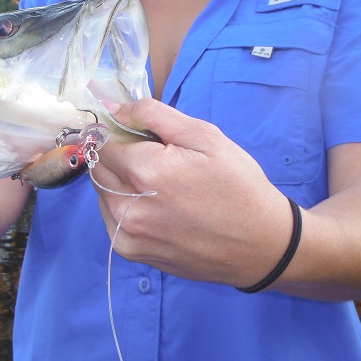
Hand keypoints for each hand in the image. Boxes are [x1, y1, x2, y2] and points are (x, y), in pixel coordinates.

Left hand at [92, 99, 294, 287]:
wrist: (260, 244)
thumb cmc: (237, 184)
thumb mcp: (205, 136)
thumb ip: (153, 115)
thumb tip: (113, 108)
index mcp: (146, 171)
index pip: (106, 140)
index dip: (121, 132)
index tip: (141, 136)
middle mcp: (128, 205)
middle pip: (100, 166)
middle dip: (119, 155)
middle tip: (153, 158)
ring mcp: (127, 233)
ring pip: (102, 192)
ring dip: (118, 180)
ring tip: (157, 183)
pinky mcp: (131, 252)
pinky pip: (110, 218)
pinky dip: (122, 205)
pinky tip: (153, 205)